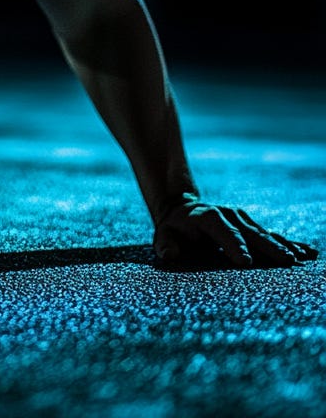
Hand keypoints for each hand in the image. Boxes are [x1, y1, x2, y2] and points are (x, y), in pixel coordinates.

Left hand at [154, 194, 318, 268]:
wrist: (182, 209)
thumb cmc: (173, 230)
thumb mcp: (164, 236)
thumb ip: (165, 245)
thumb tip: (168, 254)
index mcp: (206, 217)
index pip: (221, 230)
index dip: (233, 244)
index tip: (245, 262)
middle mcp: (227, 214)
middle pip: (249, 231)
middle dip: (267, 246)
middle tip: (285, 261)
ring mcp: (241, 219)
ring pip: (264, 233)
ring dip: (282, 246)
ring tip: (299, 259)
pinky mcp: (251, 226)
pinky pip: (272, 235)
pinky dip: (290, 243)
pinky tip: (308, 252)